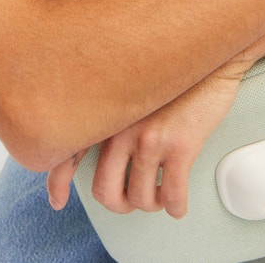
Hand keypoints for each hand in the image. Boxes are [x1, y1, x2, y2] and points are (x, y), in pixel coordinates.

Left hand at [46, 57, 251, 217]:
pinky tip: (177, 202)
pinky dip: (175, 206)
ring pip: (140, 198)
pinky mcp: (179, 146)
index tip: (57, 200)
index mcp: (104, 111)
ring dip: (151, 203)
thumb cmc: (171, 73)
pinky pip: (172, 196)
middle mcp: (120, 126)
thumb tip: (102, 144)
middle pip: (104, 190)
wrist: (208, 57)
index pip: (67, 152)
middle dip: (119, 203)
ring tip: (159, 194)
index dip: (56, 183)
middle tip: (131, 199)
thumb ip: (110, 111)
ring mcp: (148, 137)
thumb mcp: (130, 87)